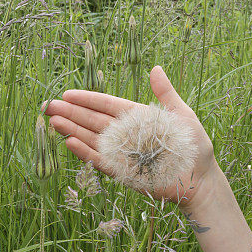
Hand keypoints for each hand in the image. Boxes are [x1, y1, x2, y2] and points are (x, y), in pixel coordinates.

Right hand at [42, 66, 217, 208]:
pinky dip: (85, 152)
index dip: (88, 100)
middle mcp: (127, 135)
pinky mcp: (124, 172)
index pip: (108, 106)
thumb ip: (166, 95)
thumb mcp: (183, 116)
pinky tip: (70, 142)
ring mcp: (123, 154)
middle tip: (48, 106)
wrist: (202, 182)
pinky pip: (101, 161)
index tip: (68, 94)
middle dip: (72, 113)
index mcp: (139, 118)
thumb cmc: (195, 148)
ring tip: (53, 121)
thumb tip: (155, 69)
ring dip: (73, 130)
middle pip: (94, 122)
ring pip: (93, 140)